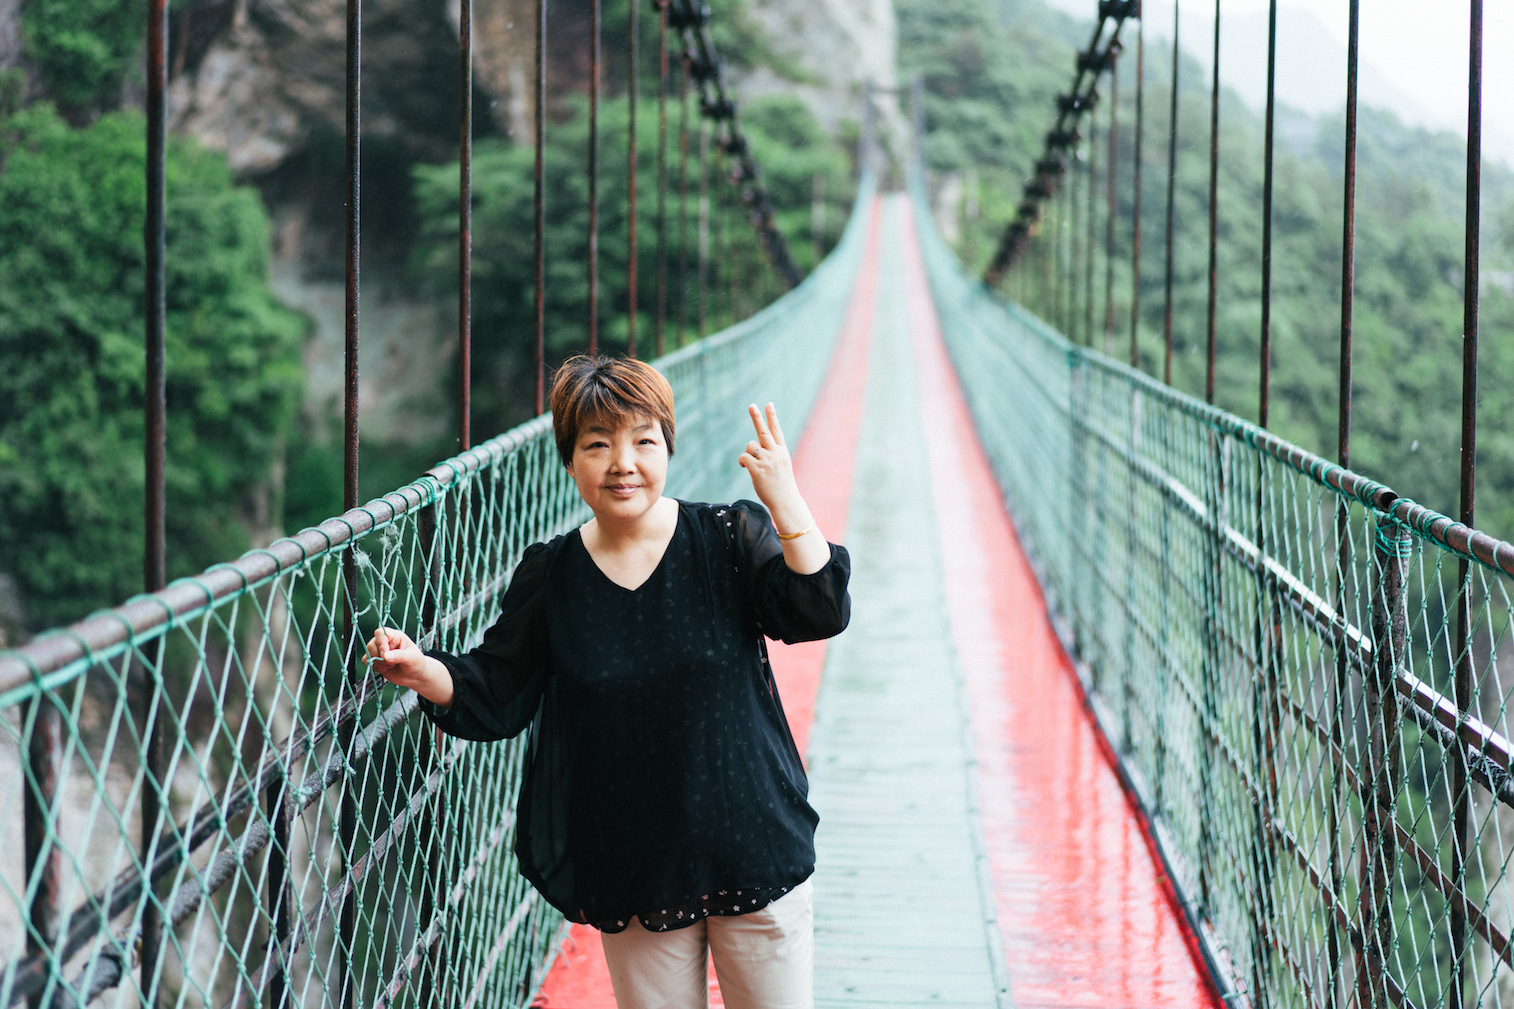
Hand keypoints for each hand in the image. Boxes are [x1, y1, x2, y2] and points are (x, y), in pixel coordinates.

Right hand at [364, 627, 453, 706]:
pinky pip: (366, 661)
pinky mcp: (376, 661)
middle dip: (380, 657)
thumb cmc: (417, 663)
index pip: (380, 633)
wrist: (415, 677)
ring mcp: (380, 651)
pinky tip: (385, 668)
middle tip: (393, 663)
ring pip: (368, 653)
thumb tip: (385, 656)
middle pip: (371, 644)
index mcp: (395, 636)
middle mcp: (386, 642)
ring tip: (391, 665)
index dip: (380, 643)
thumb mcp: (412, 658)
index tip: (386, 655)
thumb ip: (399, 656)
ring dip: (378, 663)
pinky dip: (374, 667)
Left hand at [738, 403, 829, 573]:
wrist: (785, 501)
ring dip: (747, 452)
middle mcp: (775, 453)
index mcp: (782, 451)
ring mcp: (767, 461)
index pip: (777, 430)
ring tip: (751, 464)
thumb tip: (753, 449)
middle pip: (763, 431)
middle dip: (757, 417)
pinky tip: (745, 467)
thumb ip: (770, 455)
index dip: (772, 417)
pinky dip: (742, 461)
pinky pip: (744, 457)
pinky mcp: (758, 469)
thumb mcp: (781, 467)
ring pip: (750, 445)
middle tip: (752, 405)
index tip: (769, 404)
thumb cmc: (781, 486)